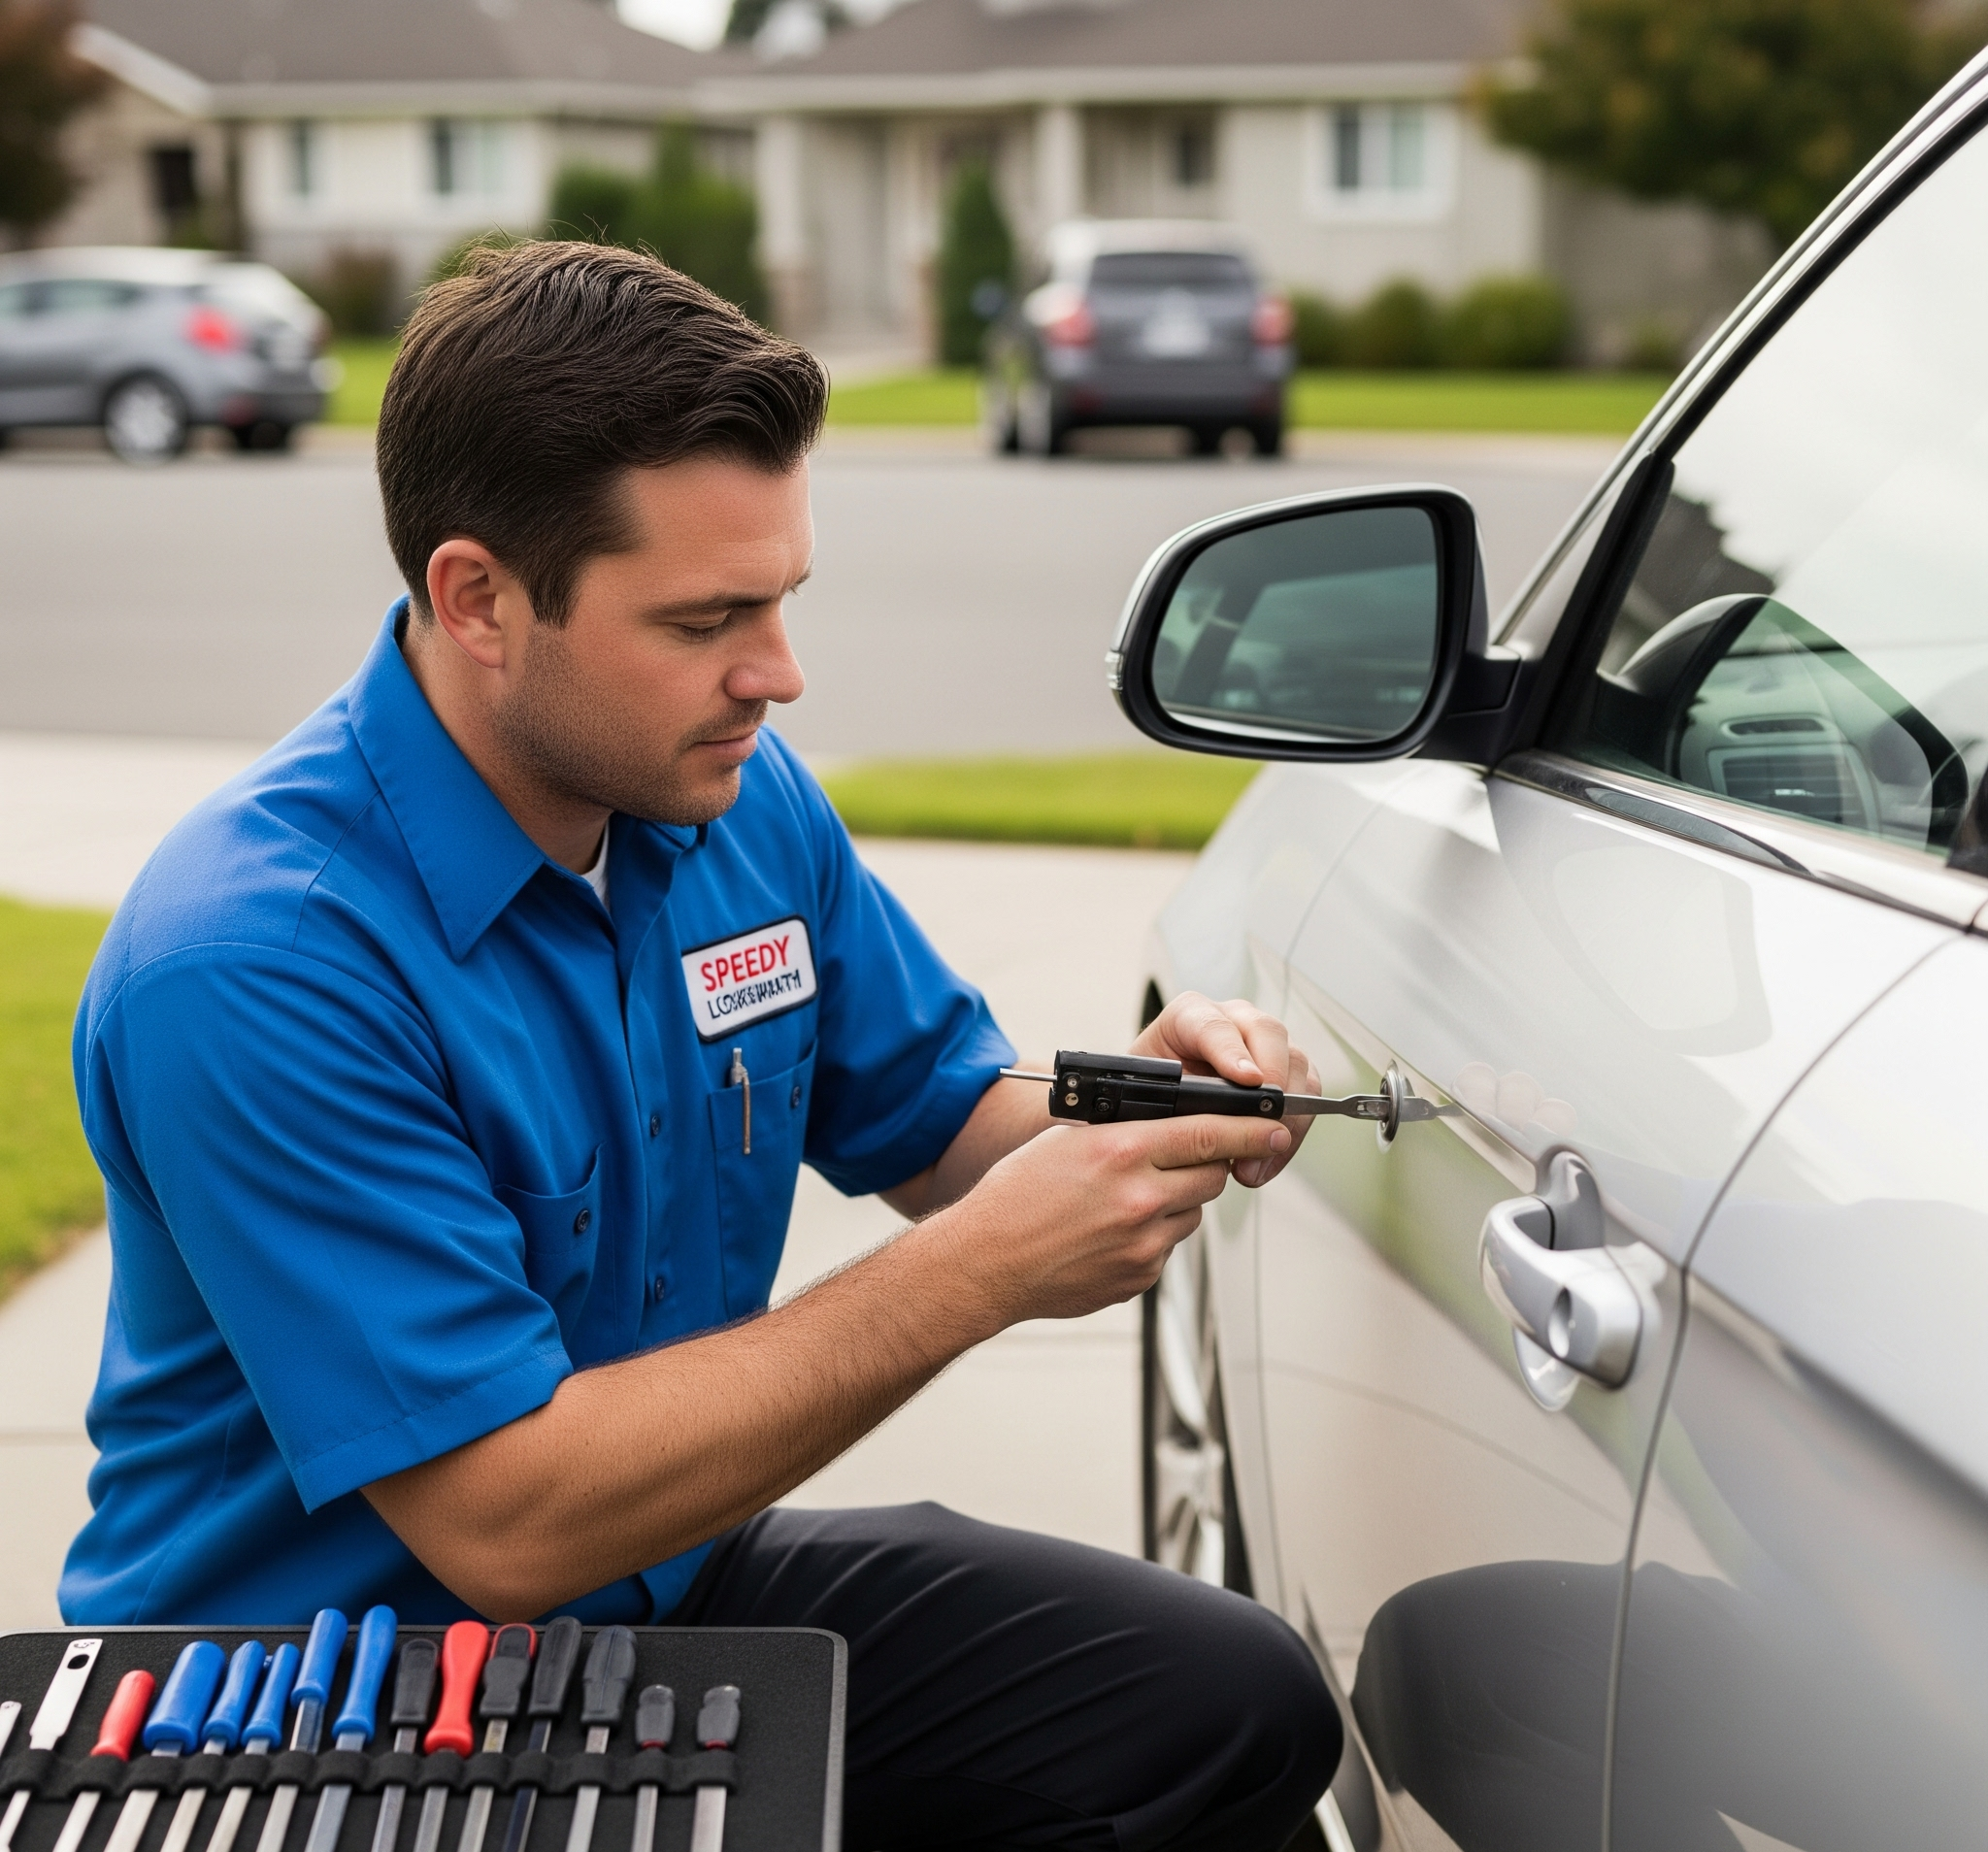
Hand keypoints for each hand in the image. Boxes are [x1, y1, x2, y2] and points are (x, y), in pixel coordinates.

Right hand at [933, 1111, 1291, 1326]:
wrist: (985, 1262)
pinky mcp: (1140, 1278)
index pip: (1208, 1133)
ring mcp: (1143, 1244)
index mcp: (1121, 1151)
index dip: (1251, 1129)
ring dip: (1173, 1204)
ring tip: (1121, 1204)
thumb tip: (1174, 1129)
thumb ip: (1127, 1132)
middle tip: (1173, 1165)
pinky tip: (1109, 1235)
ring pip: (1190, 1215)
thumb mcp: (1069, 1142)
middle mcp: (1139, 1198)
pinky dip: (1150, 1239)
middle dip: (1202, 1167)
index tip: (1276, 1126)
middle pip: (1211, 1177)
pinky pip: (1166, 1249)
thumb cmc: (1016, 1197)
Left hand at [1131, 991, 1320, 1188]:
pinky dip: (1292, 1131)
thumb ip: (1167, 1095)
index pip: (1214, 1024)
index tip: (1248, 1081)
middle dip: (1271, 1085)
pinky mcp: (1286, 1070)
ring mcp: (1264, 1043)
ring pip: (1296, 1063)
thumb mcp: (1145, 1089)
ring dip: (1286, 1117)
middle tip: (1260, 1129)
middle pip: (1268, 1034)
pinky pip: (1307, 1094)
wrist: (1159, 1103)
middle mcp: (1234, 1020)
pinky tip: (1267, 1160)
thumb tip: (1195, 1118)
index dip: (1233, 1052)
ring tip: (1255, 1162)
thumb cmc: (1149, 1091)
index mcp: (1191, 1014)